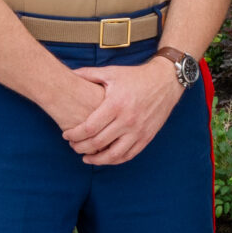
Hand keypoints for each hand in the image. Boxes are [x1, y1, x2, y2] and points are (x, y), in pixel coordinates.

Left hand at [58, 57, 182, 165]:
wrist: (165, 81)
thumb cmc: (136, 77)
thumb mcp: (111, 72)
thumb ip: (88, 74)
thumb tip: (68, 74)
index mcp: (116, 104)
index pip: (89, 128)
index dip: (74, 135)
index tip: (66, 135)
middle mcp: (128, 120)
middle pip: (98, 143)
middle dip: (80, 147)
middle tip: (73, 146)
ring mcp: (139, 131)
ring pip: (113, 155)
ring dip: (96, 159)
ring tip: (86, 157)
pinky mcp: (147, 136)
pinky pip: (129, 155)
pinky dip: (114, 160)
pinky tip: (105, 158)